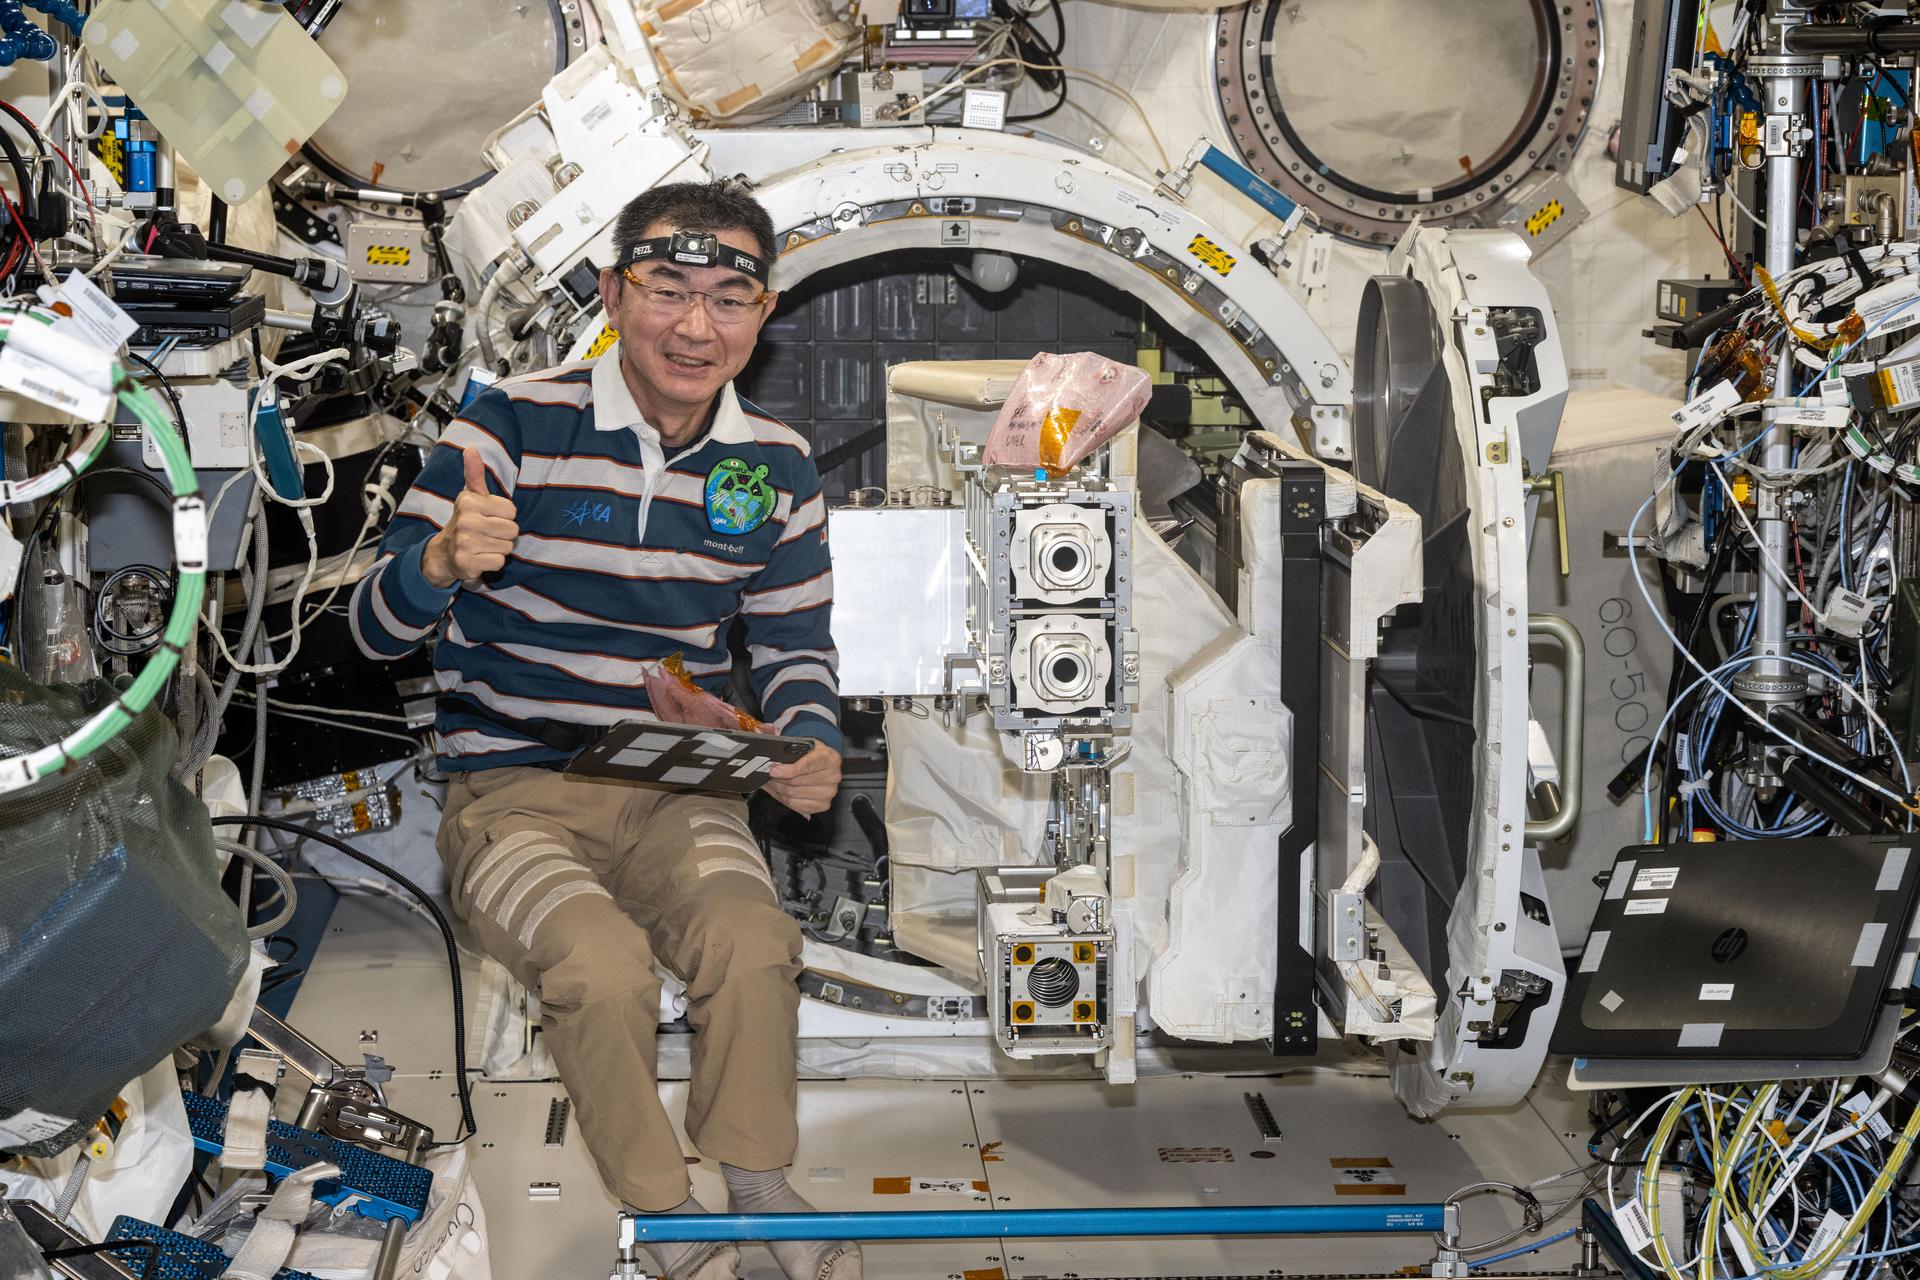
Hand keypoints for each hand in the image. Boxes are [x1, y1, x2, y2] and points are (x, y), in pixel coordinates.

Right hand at [422, 448, 519, 589]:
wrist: (445, 553)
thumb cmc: (466, 521)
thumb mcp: (470, 496)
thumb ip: (474, 474)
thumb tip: (471, 448)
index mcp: (469, 502)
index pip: (512, 511)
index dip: (504, 516)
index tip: (488, 518)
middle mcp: (466, 521)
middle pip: (512, 530)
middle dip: (504, 534)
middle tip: (487, 533)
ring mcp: (465, 543)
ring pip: (507, 547)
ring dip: (498, 548)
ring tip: (483, 545)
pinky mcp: (468, 563)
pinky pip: (499, 562)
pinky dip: (493, 562)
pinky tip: (480, 557)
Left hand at [763, 739, 840, 816]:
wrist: (824, 763)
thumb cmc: (814, 754)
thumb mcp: (805, 747)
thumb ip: (791, 754)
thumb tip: (775, 765)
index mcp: (830, 759)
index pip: (807, 766)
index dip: (788, 770)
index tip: (774, 771)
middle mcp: (833, 777)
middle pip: (797, 782)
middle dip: (778, 779)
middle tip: (769, 775)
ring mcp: (829, 792)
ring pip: (794, 795)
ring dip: (778, 789)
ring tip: (771, 783)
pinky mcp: (823, 805)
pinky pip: (796, 805)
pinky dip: (782, 798)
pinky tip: (778, 791)